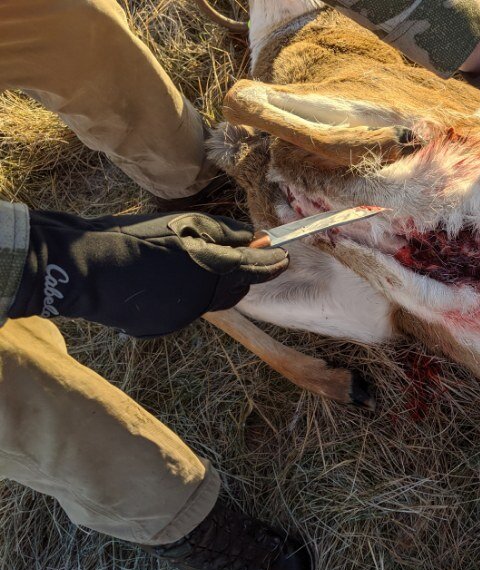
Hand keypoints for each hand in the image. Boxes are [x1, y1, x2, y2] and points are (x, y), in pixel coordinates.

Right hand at [9, 210, 288, 336]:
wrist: (86, 269)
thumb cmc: (134, 237)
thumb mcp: (183, 223)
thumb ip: (223, 232)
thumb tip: (251, 238)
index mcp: (211, 269)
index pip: (255, 269)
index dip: (272, 263)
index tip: (284, 257)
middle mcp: (204, 299)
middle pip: (236, 289)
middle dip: (245, 275)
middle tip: (245, 259)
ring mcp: (184, 316)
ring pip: (213, 301)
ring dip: (216, 285)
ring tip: (202, 267)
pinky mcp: (164, 326)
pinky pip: (186, 309)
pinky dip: (187, 295)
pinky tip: (168, 280)